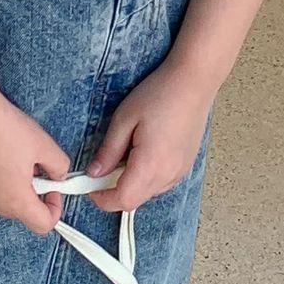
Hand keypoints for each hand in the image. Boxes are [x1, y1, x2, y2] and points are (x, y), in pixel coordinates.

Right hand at [0, 83, 71, 234]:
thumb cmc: (4, 126)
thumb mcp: (44, 144)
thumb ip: (59, 166)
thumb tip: (58, 176)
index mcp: (17, 200)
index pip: (43, 224)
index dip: (54, 208)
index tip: (52, 187)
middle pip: (20, 213)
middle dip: (32, 194)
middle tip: (32, 165)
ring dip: (9, 191)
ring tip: (10, 161)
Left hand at [85, 60, 212, 212]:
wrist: (194, 81)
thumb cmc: (161, 94)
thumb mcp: (124, 119)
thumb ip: (108, 151)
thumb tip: (94, 172)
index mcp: (151, 165)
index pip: (123, 200)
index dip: (102, 199)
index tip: (89, 188)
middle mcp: (169, 175)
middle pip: (135, 201)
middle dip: (114, 191)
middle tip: (102, 168)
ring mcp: (180, 172)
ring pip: (148, 193)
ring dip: (131, 183)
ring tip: (125, 153)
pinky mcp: (185, 165)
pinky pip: (161, 183)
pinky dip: (146, 177)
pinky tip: (142, 153)